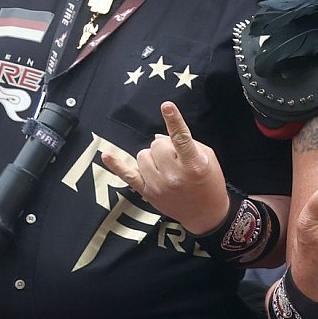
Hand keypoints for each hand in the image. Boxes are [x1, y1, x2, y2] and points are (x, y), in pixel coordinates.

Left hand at [102, 102, 227, 233]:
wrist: (205, 212)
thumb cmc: (210, 182)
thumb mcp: (208, 158)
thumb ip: (188, 143)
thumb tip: (160, 137)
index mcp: (194, 164)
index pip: (181, 138)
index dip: (174, 120)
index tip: (166, 106)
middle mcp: (174, 175)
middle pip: (157, 145)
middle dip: (165, 146)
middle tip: (176, 157)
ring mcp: (158, 185)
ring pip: (142, 155)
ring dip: (153, 156)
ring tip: (166, 166)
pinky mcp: (147, 192)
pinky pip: (127, 175)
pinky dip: (117, 165)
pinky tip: (107, 156)